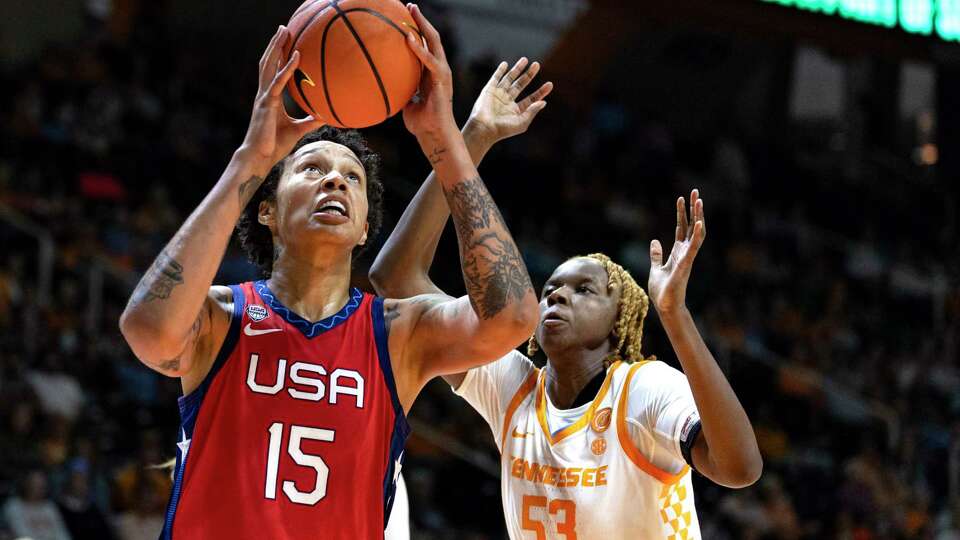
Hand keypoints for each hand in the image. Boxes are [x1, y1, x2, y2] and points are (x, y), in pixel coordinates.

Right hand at [240, 26, 322, 171]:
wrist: (260, 157)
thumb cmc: (275, 145)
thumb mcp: (298, 131)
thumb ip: (310, 121)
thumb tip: (326, 117)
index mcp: (270, 98)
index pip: (273, 71)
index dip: (278, 56)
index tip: (286, 42)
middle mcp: (265, 93)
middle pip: (268, 62)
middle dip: (275, 45)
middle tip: (283, 28)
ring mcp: (264, 97)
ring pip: (268, 66)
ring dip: (276, 48)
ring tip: (284, 32)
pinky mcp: (266, 104)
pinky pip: (278, 82)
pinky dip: (287, 69)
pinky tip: (296, 57)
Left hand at [402, 4, 455, 138]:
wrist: (434, 135)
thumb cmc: (421, 123)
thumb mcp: (406, 103)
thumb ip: (400, 91)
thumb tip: (384, 86)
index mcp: (431, 73)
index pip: (426, 46)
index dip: (417, 30)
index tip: (406, 17)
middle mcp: (439, 69)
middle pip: (431, 38)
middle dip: (421, 20)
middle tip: (410, 5)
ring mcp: (442, 73)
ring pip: (434, 43)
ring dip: (423, 26)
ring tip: (413, 11)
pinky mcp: (442, 80)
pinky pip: (430, 61)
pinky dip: (419, 49)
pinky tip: (408, 38)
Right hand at [464, 58, 552, 148]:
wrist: (485, 128)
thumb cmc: (503, 130)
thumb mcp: (522, 122)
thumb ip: (532, 111)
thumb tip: (543, 102)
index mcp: (516, 110)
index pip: (531, 98)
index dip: (540, 92)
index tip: (550, 84)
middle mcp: (507, 101)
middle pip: (521, 85)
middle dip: (529, 75)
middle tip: (537, 65)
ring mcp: (498, 95)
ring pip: (509, 79)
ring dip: (517, 69)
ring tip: (525, 59)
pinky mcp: (489, 91)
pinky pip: (495, 78)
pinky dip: (500, 71)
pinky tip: (505, 64)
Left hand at [648, 189, 705, 314]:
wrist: (664, 306)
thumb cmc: (661, 290)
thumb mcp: (655, 268)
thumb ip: (656, 255)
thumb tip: (655, 241)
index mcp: (678, 252)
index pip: (681, 228)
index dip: (682, 213)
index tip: (681, 198)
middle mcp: (685, 252)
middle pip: (691, 226)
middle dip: (693, 209)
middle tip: (695, 192)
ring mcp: (687, 258)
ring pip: (696, 233)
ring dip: (698, 217)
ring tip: (699, 201)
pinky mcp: (685, 265)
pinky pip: (693, 248)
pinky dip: (696, 235)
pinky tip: (699, 223)